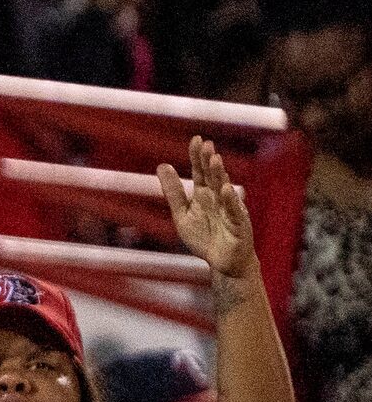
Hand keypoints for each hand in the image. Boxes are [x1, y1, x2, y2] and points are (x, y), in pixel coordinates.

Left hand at [160, 135, 255, 281]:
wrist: (223, 263)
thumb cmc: (204, 238)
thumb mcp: (182, 214)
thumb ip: (173, 192)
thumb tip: (162, 165)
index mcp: (205, 195)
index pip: (201, 172)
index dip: (198, 157)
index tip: (196, 139)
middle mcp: (218, 199)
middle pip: (213, 177)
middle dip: (209, 161)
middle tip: (206, 144)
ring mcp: (230, 210)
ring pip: (224, 190)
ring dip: (220, 175)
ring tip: (215, 160)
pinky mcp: (239, 225)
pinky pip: (234, 212)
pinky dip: (230, 201)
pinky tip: (225, 189)